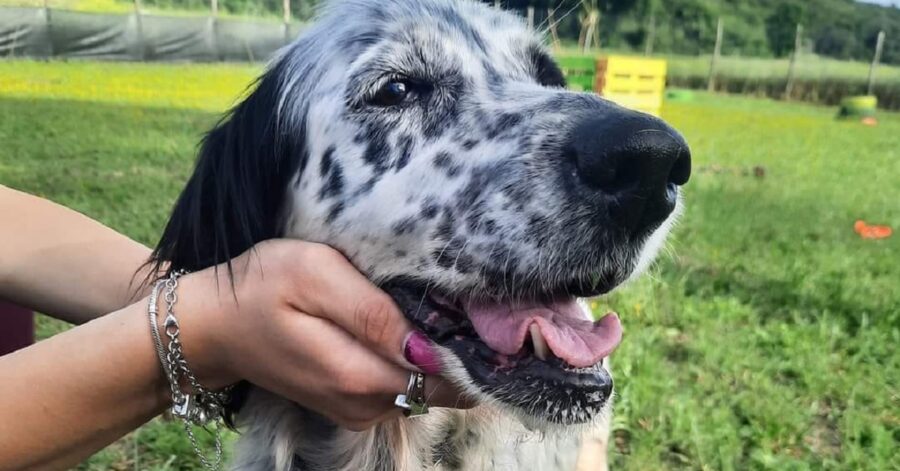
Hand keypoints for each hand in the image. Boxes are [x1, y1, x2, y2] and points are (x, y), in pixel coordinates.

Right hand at [174, 240, 469, 430]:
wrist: (212, 327)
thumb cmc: (261, 286)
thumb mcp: (315, 275)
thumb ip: (373, 313)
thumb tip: (427, 347)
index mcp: (358, 376)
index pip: (445, 377)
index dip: (468, 346)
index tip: (478, 311)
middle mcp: (365, 406)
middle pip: (441, 386)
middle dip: (457, 348)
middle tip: (460, 301)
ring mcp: (359, 410)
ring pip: (426, 389)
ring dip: (437, 354)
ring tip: (431, 307)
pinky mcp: (353, 405)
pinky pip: (404, 389)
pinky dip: (414, 362)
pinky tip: (405, 327)